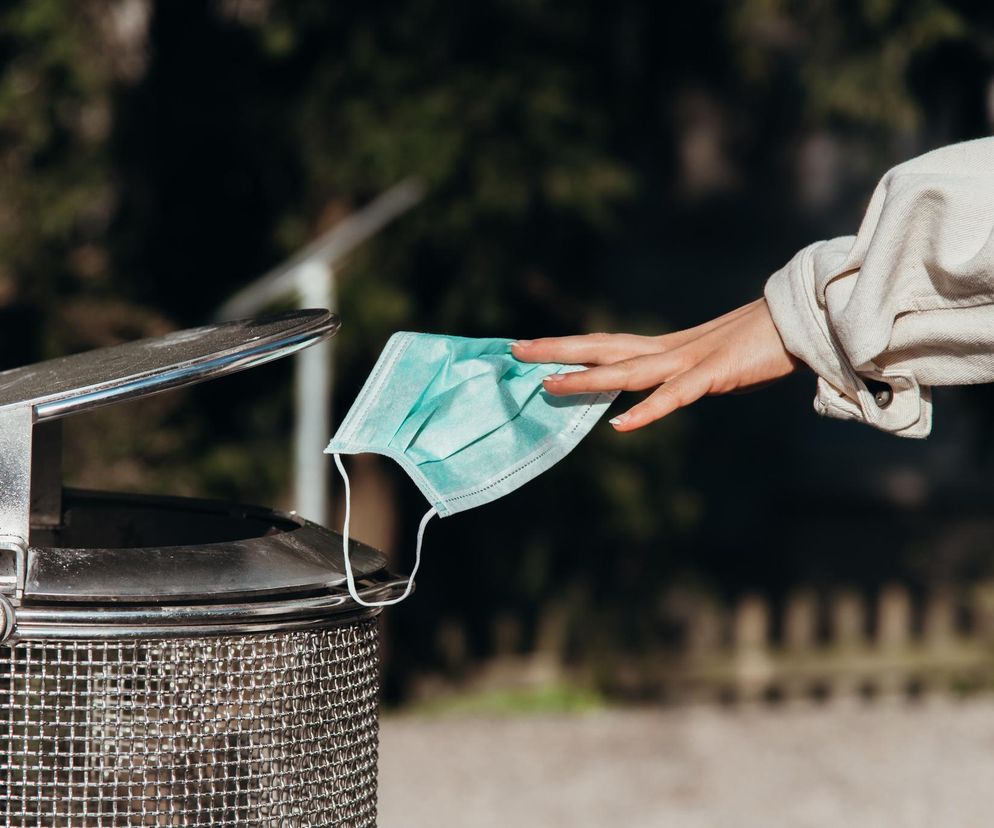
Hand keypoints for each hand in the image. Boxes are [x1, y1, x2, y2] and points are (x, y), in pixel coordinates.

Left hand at [511, 298, 799, 431]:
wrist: (806, 320)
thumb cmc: (761, 343)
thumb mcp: (711, 362)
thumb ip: (682, 376)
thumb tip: (661, 389)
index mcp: (666, 348)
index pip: (605, 344)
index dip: (568, 346)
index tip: (531, 347)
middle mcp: (669, 350)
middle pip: (602, 348)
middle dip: (557, 350)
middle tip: (514, 349)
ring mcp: (690, 361)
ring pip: (627, 371)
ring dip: (587, 380)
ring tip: (547, 385)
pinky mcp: (716, 375)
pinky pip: (675, 397)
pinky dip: (648, 410)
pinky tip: (621, 425)